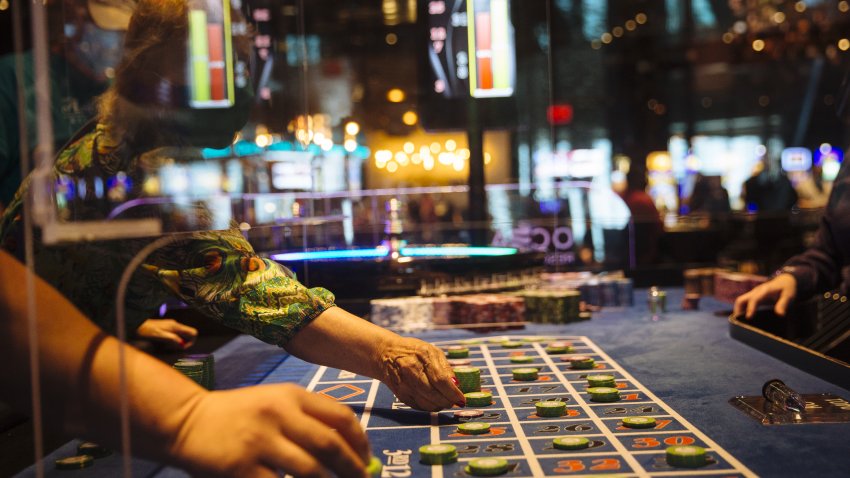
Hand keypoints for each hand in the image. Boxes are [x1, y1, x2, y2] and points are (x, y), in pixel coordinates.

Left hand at [136, 318, 197, 349]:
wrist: (139, 325)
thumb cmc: (147, 330)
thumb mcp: (160, 336)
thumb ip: (172, 339)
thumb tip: (182, 344)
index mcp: (175, 326)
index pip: (193, 332)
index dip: (192, 341)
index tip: (184, 347)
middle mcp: (176, 325)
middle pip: (189, 334)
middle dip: (185, 343)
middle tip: (176, 349)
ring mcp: (172, 326)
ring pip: (183, 335)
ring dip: (179, 343)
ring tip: (170, 347)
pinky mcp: (169, 329)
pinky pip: (177, 335)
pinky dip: (175, 341)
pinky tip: (168, 344)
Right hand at [170, 383, 369, 477]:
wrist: (187, 420)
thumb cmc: (238, 414)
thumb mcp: (274, 401)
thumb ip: (308, 418)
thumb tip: (349, 449)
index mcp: (291, 395)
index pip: (340, 416)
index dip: (360, 440)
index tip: (367, 458)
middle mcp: (278, 414)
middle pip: (330, 445)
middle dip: (353, 469)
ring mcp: (260, 441)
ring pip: (311, 471)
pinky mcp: (242, 468)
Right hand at [377, 336, 465, 411]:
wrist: (386, 353)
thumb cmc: (414, 351)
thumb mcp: (432, 351)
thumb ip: (445, 368)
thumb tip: (457, 386)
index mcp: (423, 356)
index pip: (441, 380)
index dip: (453, 393)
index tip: (462, 399)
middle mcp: (411, 370)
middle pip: (434, 394)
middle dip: (448, 401)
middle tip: (454, 401)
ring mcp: (404, 384)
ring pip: (426, 403)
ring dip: (439, 405)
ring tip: (445, 401)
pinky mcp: (399, 394)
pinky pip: (418, 406)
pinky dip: (429, 407)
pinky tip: (433, 401)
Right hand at [733, 273, 796, 318]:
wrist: (785, 280)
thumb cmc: (787, 289)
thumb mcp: (789, 296)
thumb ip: (783, 304)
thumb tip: (780, 314)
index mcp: (765, 290)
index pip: (754, 299)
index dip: (750, 308)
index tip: (749, 317)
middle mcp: (756, 291)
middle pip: (741, 299)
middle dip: (738, 310)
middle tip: (739, 322)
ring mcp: (753, 294)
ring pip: (740, 301)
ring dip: (738, 310)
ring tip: (740, 322)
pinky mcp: (753, 296)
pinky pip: (744, 303)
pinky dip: (742, 310)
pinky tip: (744, 318)